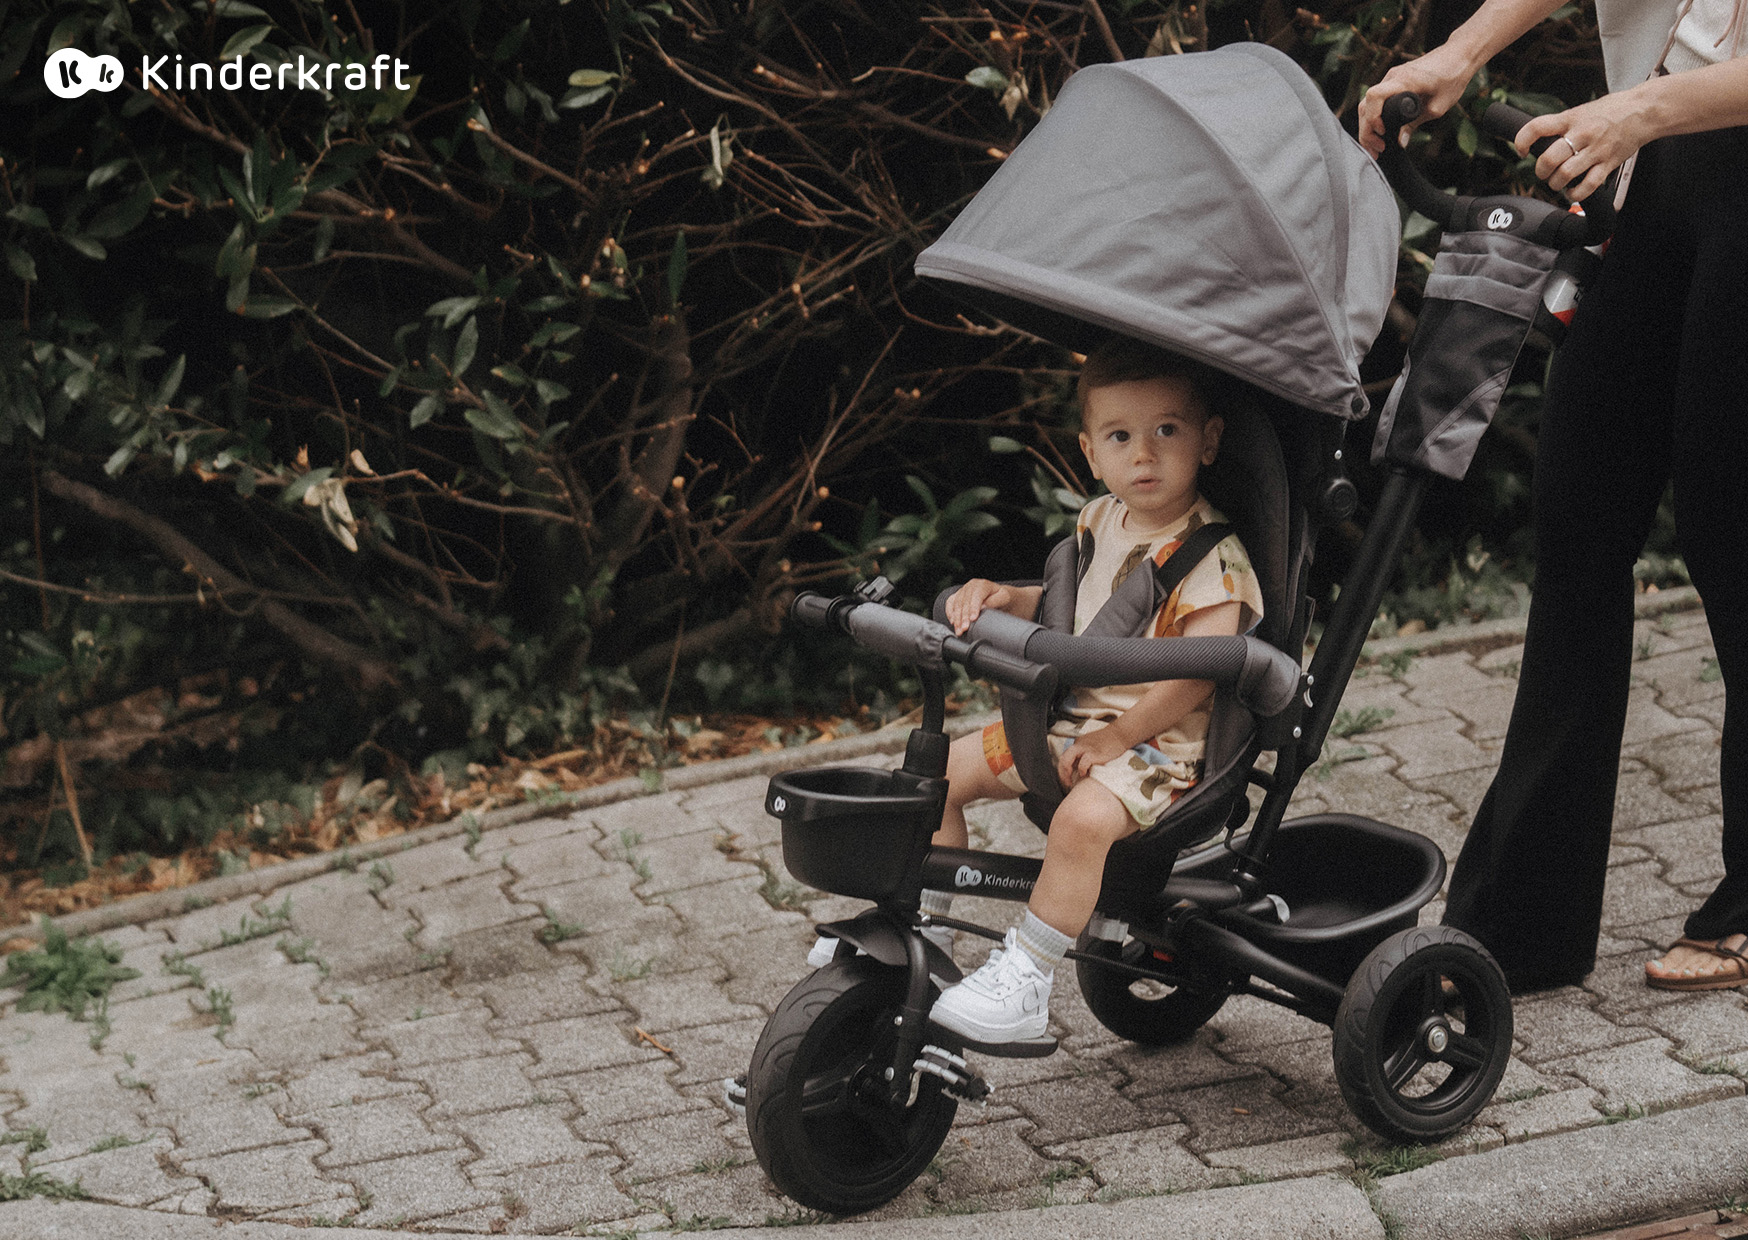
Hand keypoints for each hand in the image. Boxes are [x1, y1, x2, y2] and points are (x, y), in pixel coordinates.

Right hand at [945, 578, 1012, 634]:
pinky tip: (952, 622)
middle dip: (964, 617)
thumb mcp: (1004, 598)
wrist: (998, 596)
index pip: (976, 596)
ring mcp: (963, 590)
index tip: (973, 619)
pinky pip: (950, 603)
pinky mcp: (957, 596)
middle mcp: (970, 586)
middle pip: (964, 602)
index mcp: (982, 584)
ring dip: (956, 619)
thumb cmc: (1002, 598)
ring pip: (956, 604)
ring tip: (959, 630)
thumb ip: (994, 601)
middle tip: (965, 629)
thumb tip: (982, 607)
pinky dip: (950, 613)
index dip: (973, 608)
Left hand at [1057, 727, 1130, 787]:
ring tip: (1071, 780)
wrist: (1119, 734)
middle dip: (1062, 772)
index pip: (1065, 756)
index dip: (1062, 769)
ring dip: (1067, 771)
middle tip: (1066, 782)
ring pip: (1068, 757)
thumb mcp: (1092, 745)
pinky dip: (1081, 769)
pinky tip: (1083, 774)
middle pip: (1063, 757)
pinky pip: (1083, 762)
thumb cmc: (1109, 742)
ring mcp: (1086, 749)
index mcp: (1078, 743)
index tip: (1066, 778)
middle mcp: (1080, 745)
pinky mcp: (1095, 753)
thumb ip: (1085, 754)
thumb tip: (1079, 768)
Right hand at [1357, 44, 1476, 156]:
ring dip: (1368, 125)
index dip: (1373, 118)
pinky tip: (1380, 132)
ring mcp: (1391, 77)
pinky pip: (1377, 100)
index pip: (1374, 97)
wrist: (1459, 54)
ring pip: (1368, 103)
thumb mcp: (1437, 107)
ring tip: (1376, 146)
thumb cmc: (1452, 78)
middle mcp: (1393, 77)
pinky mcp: (1394, 80)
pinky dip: (1375, 116)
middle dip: (1367, 130)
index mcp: (1405, 81)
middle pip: (1366, 104)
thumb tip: (1400, 142)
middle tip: (1377, 151)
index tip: (1383, 133)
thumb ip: (1416, 124)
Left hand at [1516, 94, 1647, 201]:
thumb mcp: (1581, 110)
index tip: (1522, 150)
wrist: (1645, 110)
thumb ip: (1561, 125)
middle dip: (1540, 171)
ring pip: (1565, 175)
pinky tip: (1572, 191)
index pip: (1537, 127)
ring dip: (1555, 183)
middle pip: (1549, 159)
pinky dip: (1575, 193)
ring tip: (1557, 181)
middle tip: (1543, 172)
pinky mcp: (1609, 163)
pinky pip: (1588, 186)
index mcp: (1572, 118)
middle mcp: (1583, 133)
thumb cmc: (1611, 110)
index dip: (1522, 141)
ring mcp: (1596, 150)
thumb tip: (1537, 141)